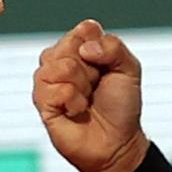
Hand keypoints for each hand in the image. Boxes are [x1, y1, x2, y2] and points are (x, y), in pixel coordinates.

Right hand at [33, 19, 149, 171]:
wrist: (116, 142)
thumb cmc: (120, 107)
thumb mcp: (130, 70)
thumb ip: (114, 47)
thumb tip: (85, 49)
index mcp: (82, 48)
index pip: (84, 28)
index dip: (100, 48)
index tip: (107, 69)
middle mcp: (61, 60)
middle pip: (70, 44)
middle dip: (92, 69)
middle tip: (96, 86)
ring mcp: (48, 80)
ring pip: (61, 66)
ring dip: (82, 86)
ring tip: (86, 100)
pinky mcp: (41, 101)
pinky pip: (55, 89)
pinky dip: (73, 102)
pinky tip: (76, 111)